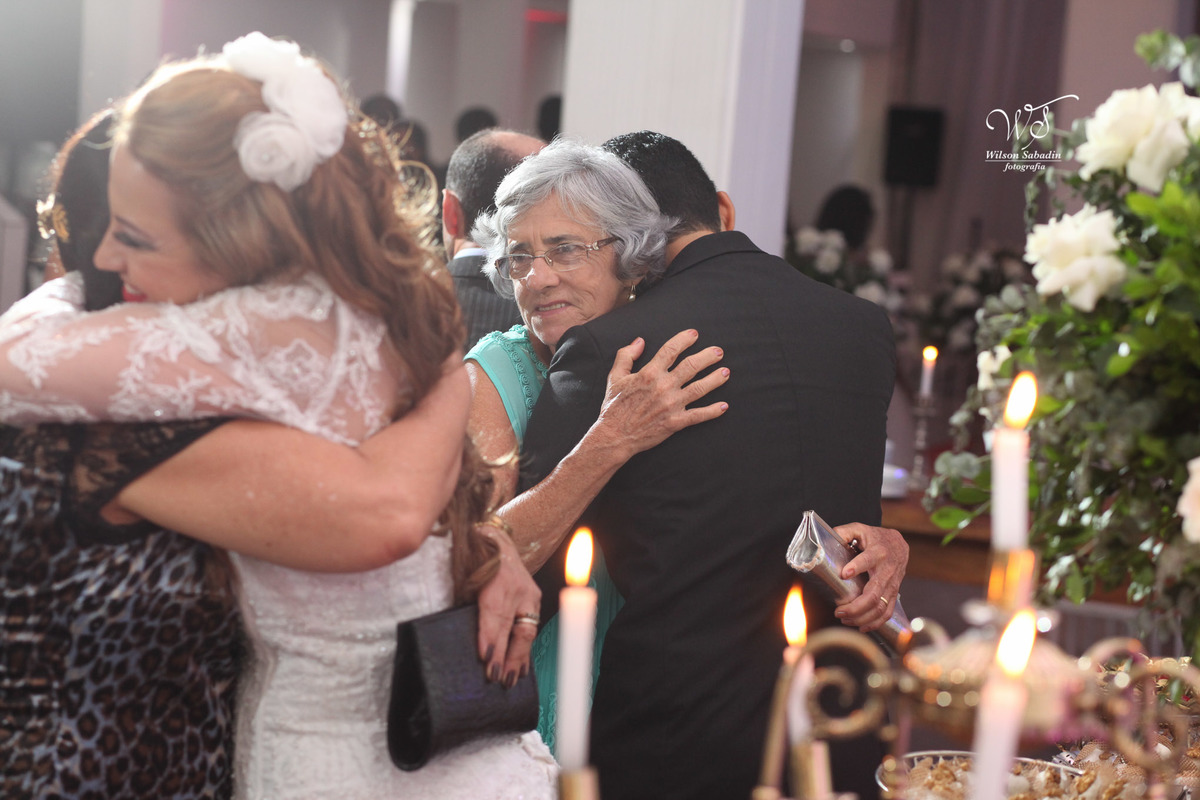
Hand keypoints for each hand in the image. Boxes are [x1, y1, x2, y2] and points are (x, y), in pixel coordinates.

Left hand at [475, 521, 541, 686]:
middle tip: (496, 677)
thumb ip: (461, 597)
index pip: (494, 611)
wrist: (496, 536)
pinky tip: (523, 667)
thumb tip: (455, 632)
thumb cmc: (473, 556)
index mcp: (497, 574)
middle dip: (506, 654)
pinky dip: (525, 649)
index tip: (485, 656)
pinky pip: (531, 627)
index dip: (490, 635)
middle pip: (512, 624)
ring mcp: (529, 591)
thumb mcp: (462, 572)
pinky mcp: (534, 597)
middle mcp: (517, 584)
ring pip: (526, 628)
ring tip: (512, 680)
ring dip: (519, 656)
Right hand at [593, 329, 729, 458]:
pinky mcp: (675, 422)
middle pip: (691, 366)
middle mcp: (663, 386)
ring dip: (715, 379)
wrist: (614, 436)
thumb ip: (626, 355)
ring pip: (699, 388)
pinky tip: (724, 406)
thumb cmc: (614, 406)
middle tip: (718, 352)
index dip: (685, 339)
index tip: (695, 334)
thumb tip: (640, 341)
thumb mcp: (615, 376)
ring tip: (726, 372)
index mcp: (649, 373)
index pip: (671, 350)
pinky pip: (698, 415)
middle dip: (708, 357)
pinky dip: (713, 411)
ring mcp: (671, 405)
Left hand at [832, 522, 907, 631]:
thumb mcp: (859, 529)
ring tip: (845, 619)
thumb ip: (844, 532)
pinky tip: (861, 626)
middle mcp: (887, 570)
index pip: (868, 559)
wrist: (899, 544)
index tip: (844, 574)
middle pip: (874, 593)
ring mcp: (892, 584)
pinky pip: (888, 612)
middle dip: (856, 606)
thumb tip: (826, 539)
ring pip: (881, 606)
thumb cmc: (875, 538)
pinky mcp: (894, 593)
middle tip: (838, 611)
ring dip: (862, 617)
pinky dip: (875, 623)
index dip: (857, 566)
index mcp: (878, 552)